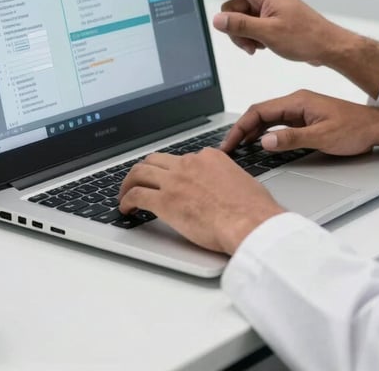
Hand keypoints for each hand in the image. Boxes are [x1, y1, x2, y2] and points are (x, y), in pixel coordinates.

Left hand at [117, 149, 284, 254]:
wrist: (250, 221)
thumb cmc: (253, 208)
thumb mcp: (242, 181)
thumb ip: (226, 179)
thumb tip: (223, 188)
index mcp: (210, 157)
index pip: (182, 159)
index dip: (172, 171)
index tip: (169, 180)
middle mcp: (190, 163)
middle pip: (156, 160)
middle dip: (144, 170)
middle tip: (138, 182)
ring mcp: (175, 180)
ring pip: (141, 172)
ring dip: (128, 183)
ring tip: (125, 195)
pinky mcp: (165, 201)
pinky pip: (137, 195)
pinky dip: (126, 201)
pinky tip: (126, 209)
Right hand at [174, 0, 342, 64]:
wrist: (327, 46)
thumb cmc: (306, 37)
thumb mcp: (269, 33)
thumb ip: (240, 25)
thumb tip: (217, 20)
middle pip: (230, 8)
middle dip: (234, 29)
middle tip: (250, 44)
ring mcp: (267, 5)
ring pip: (237, 19)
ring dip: (243, 36)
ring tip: (259, 47)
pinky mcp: (270, 16)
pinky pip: (248, 25)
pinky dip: (251, 37)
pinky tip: (263, 46)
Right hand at [221, 90, 378, 155]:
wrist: (377, 127)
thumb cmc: (355, 129)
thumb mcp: (323, 137)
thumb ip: (292, 139)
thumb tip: (265, 141)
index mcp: (298, 101)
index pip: (260, 110)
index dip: (241, 126)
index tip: (230, 143)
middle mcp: (297, 102)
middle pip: (260, 113)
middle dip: (241, 129)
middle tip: (229, 149)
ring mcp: (301, 110)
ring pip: (268, 119)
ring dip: (252, 132)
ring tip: (239, 148)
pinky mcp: (305, 118)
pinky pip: (278, 124)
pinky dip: (265, 133)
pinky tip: (259, 144)